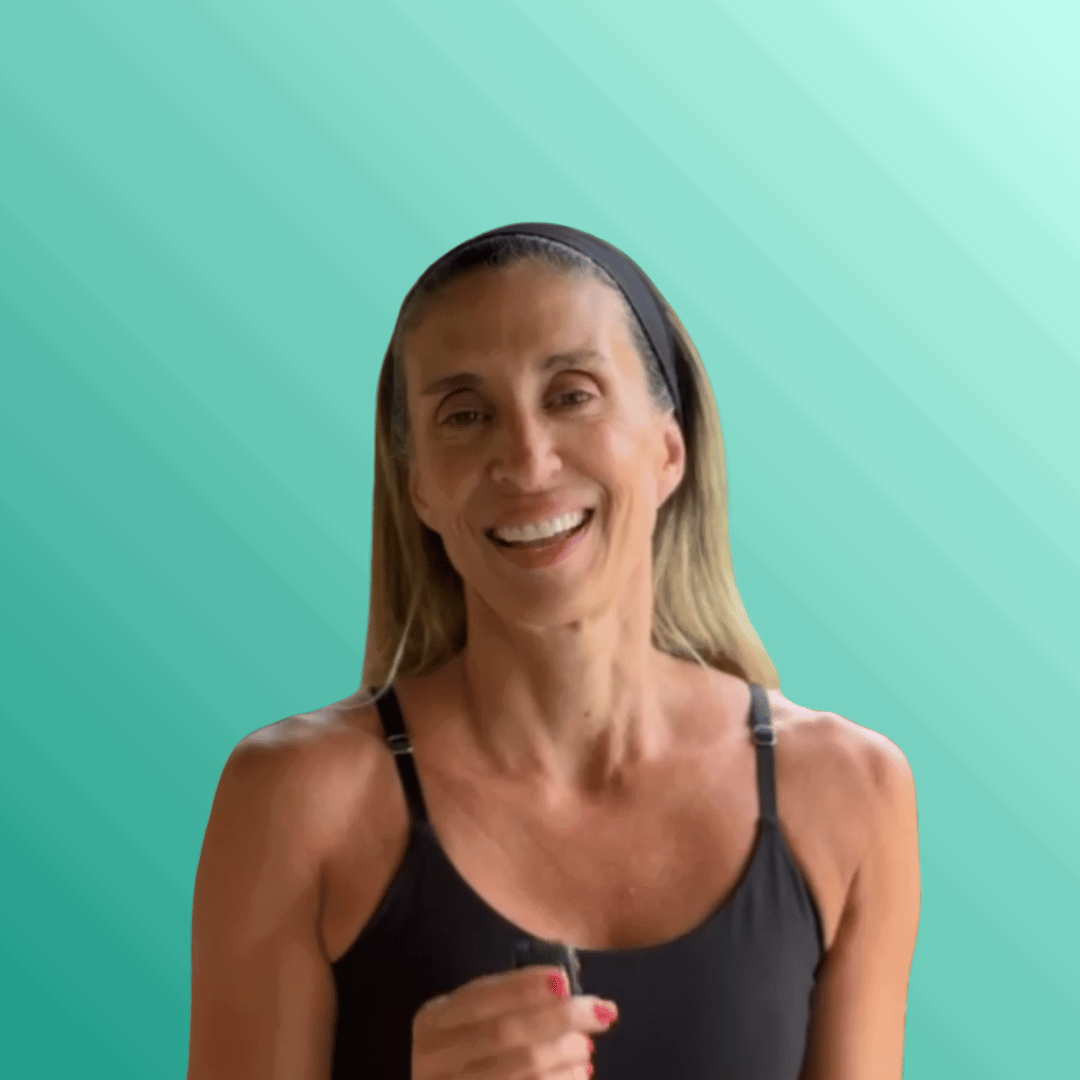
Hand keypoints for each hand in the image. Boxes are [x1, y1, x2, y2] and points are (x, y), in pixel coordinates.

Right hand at [411, 965, 617, 1078]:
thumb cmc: (464, 1051)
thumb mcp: (466, 1022)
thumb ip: (505, 1002)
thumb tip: (565, 986)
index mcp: (433, 1022)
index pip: (481, 998)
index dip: (524, 987)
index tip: (565, 979)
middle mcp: (435, 1060)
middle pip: (506, 1033)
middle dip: (560, 1018)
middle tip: (601, 1011)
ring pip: (523, 1070)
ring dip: (565, 1054)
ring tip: (586, 1045)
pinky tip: (578, 1073)